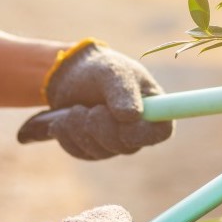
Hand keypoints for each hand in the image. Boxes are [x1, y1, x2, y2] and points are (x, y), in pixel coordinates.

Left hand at [45, 40, 173, 158]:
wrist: (73, 75)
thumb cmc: (101, 68)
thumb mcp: (113, 71)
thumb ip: (123, 91)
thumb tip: (131, 116)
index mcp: (155, 109)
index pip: (160, 132)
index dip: (142, 132)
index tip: (123, 119)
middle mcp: (139, 130)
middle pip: (126, 146)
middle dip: (101, 127)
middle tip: (87, 108)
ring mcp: (117, 143)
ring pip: (100, 151)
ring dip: (80, 129)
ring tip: (73, 109)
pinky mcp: (94, 149)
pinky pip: (81, 152)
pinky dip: (67, 136)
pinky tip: (61, 122)